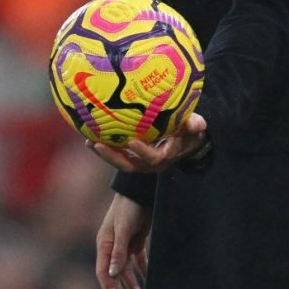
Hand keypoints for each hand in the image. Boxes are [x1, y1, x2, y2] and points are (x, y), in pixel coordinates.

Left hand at [87, 113, 207, 173]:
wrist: (182, 141)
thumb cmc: (187, 131)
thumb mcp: (192, 128)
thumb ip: (194, 125)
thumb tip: (199, 123)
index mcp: (166, 156)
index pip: (154, 158)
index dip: (143, 152)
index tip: (131, 141)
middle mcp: (151, 164)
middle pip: (130, 166)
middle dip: (113, 157)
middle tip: (97, 144)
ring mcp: (140, 162)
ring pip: (120, 163)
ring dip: (104, 154)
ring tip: (89, 142)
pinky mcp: (131, 158)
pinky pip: (116, 156)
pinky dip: (104, 149)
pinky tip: (89, 137)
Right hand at [96, 193, 150, 288]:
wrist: (140, 189)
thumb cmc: (128, 206)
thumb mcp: (122, 229)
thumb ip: (117, 252)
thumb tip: (112, 274)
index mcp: (104, 245)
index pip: (103, 274)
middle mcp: (111, 248)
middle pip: (114, 276)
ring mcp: (123, 245)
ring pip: (127, 272)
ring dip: (133, 287)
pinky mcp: (135, 241)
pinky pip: (138, 263)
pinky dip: (143, 274)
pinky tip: (149, 284)